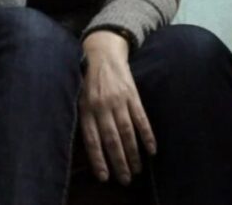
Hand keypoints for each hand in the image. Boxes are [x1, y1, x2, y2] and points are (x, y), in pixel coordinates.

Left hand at [78, 31, 156, 185]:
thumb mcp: (79, 97)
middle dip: (119, 162)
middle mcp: (102, 106)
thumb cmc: (87, 80)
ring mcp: (118, 100)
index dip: (98, 159)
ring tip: (137, 170)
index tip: (105, 177)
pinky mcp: (132, 95)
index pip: (92, 140)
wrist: (102, 53)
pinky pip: (141, 118)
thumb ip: (84, 119)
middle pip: (111, 140)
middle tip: (125, 179)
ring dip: (133, 153)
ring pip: (127, 132)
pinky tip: (152, 150)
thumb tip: (91, 148)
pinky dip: (147, 135)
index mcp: (86, 108)